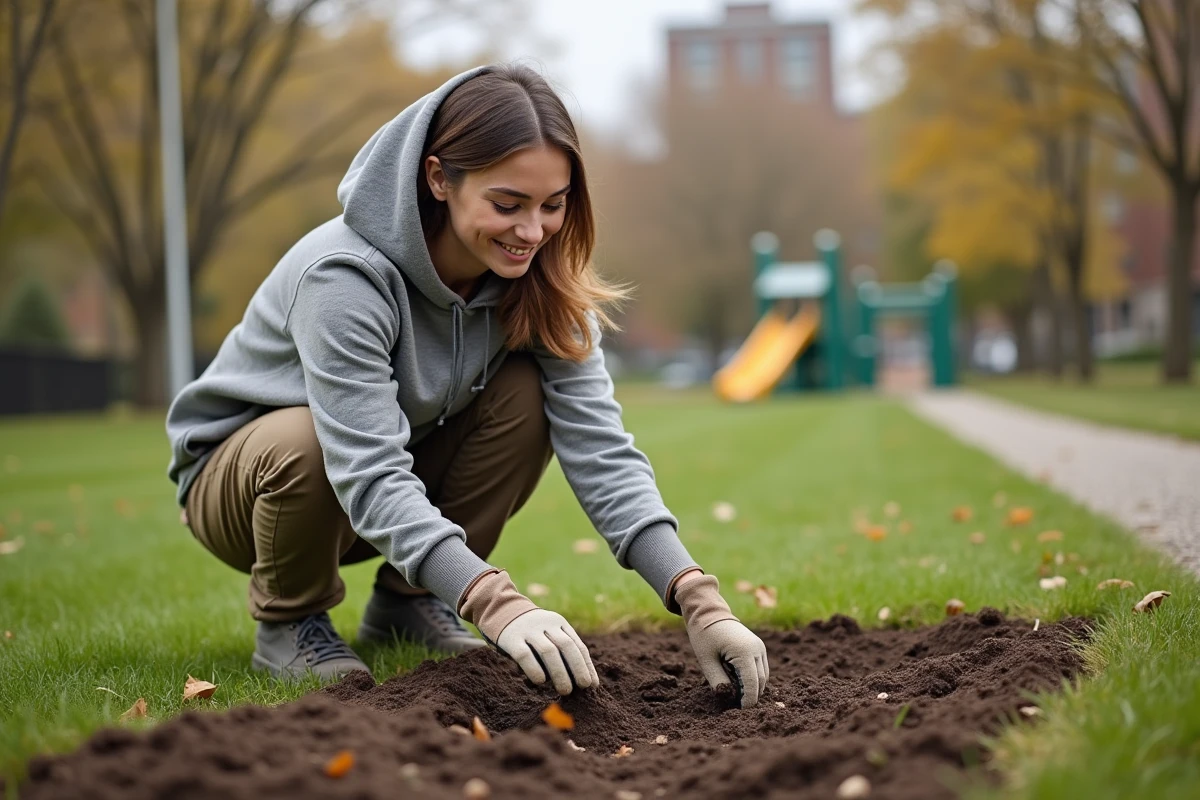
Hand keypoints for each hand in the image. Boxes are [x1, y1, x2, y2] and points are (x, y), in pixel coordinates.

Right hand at [459, 570, 598, 694]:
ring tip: (566, 690)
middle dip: (577, 668)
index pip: (577, 645)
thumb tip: (582, 679)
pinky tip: (540, 681)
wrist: (501, 610)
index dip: (586, 665)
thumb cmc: (532, 631)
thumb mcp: (549, 633)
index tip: (592, 684)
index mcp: (559, 623)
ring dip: (560, 672)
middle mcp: (546, 624)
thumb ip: (562, 650)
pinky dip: (534, 669)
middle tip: (583, 687)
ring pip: (549, 651)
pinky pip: (525, 655)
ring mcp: (528, 630)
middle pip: (566, 646)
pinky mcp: (512, 639)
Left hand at [674, 573, 768, 707]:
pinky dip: (752, 678)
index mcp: (745, 651)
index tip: (740, 713)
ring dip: (752, 687)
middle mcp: (757, 649)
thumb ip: (717, 680)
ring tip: (733, 692)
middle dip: (750, 696)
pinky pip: (760, 669)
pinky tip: (737, 681)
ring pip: (763, 676)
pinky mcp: (758, 647)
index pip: (752, 684)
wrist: (708, 611)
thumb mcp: (706, 660)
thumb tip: (728, 698)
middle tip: (735, 706)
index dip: (748, 701)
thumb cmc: (704, 635)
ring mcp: (760, 647)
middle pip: (760, 682)